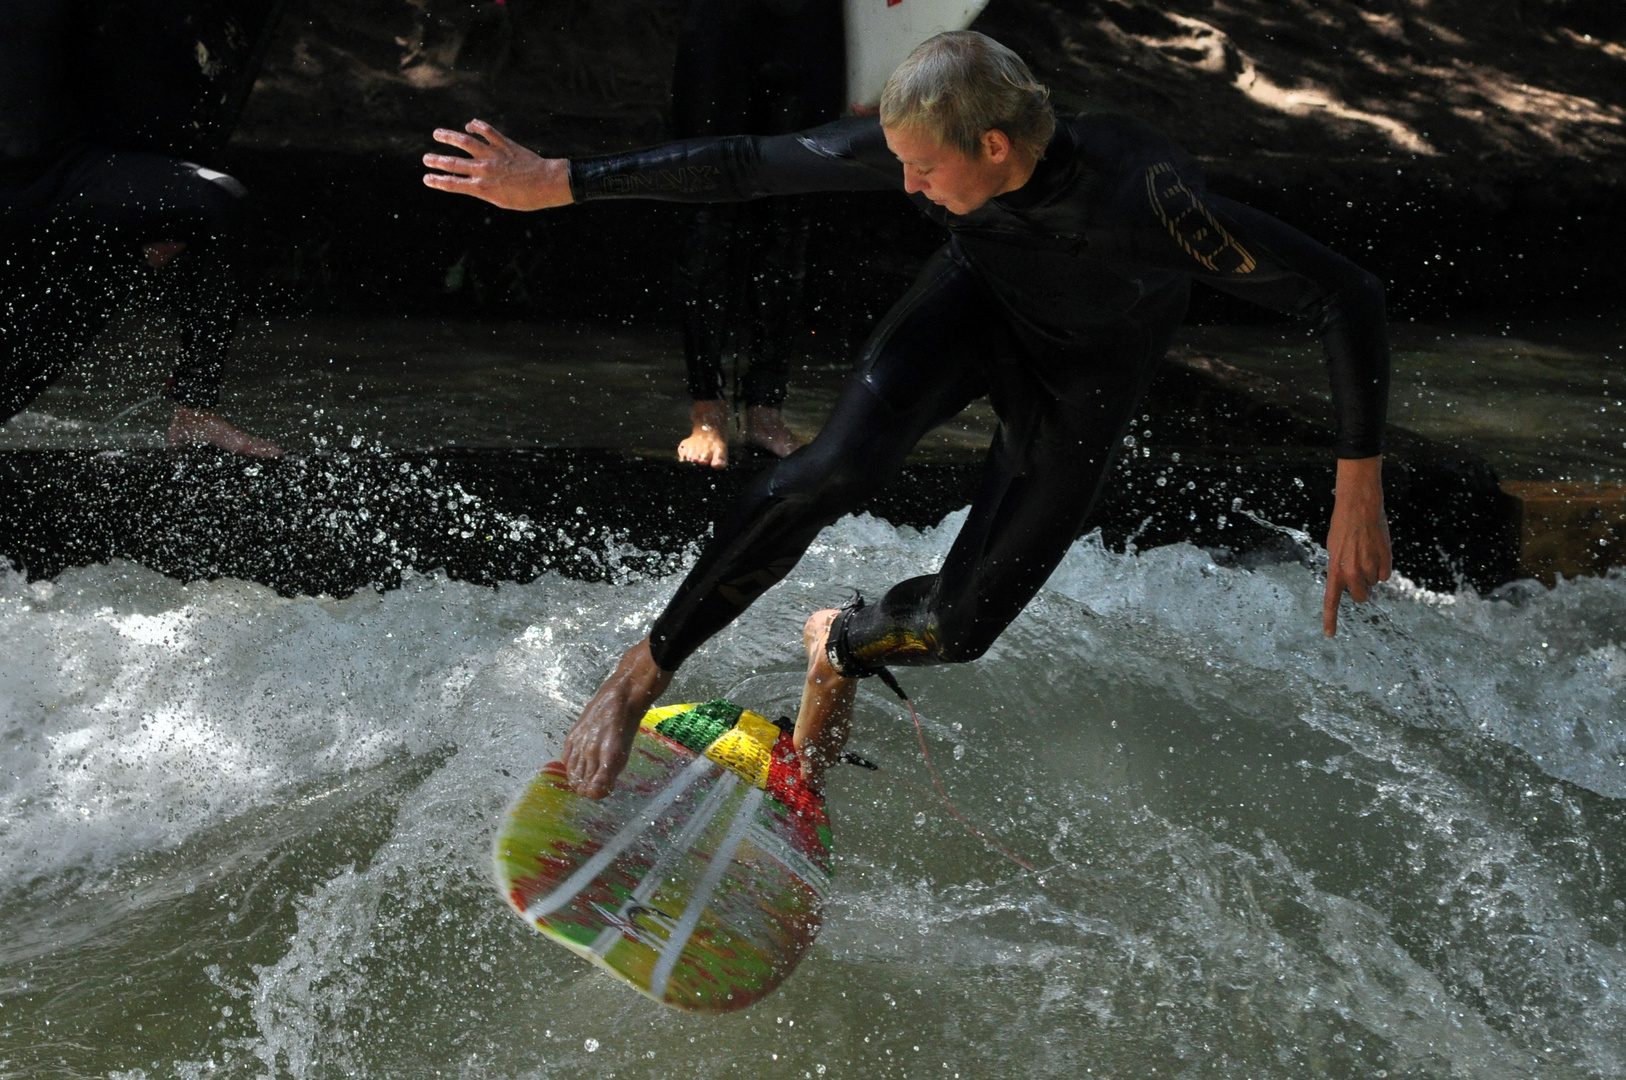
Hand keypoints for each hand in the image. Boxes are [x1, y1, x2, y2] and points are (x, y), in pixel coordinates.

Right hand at [421, 120, 571, 210]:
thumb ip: (484, 190)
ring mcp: (494, 155)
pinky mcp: (504, 144)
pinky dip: (477, 126)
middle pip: (453, 163)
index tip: (426, 178)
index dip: (437, 181)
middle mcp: (484, 170)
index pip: (452, 184)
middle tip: (425, 158)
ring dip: (449, 137)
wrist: (547, 184)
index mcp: (482, 188)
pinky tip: (469, 125)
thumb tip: (470, 182)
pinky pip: (487, 131)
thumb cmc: (526, 198)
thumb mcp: (501, 200)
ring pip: (466, 142)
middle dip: (436, 161)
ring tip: (437, 133)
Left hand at [1324, 455, 1391, 635]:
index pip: (1331, 601)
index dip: (1330, 619)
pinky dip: (1383, 566)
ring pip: (1374, 583)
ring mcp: (1369, 568)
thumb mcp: (1334, 550)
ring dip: (1372, 573)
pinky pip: (1386, 575)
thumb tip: (1354, 585)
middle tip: (1360, 572)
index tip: (1329, 635)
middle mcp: (1351, 572)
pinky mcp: (1385, 562)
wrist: (1359, 508)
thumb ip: (1340, 570)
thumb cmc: (1344, 527)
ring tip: (1366, 552)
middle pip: (1361, 597)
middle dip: (1362, 589)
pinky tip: (1377, 551)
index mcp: (1335, 570)